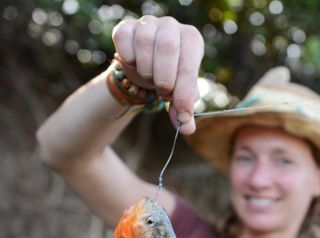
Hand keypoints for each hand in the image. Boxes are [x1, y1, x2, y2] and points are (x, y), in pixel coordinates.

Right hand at [112, 15, 203, 133]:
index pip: (189, 64)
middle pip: (167, 47)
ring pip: (145, 42)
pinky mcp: (127, 26)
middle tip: (163, 92)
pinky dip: (128, 57)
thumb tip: (186, 128)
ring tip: (150, 78)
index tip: (182, 113)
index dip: (184, 92)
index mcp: (192, 40)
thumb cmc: (169, 79)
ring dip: (146, 70)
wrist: (145, 68)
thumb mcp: (179, 94)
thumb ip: (183, 110)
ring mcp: (149, 23)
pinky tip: (133, 64)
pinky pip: (124, 39)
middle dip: (164, 79)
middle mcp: (172, 26)